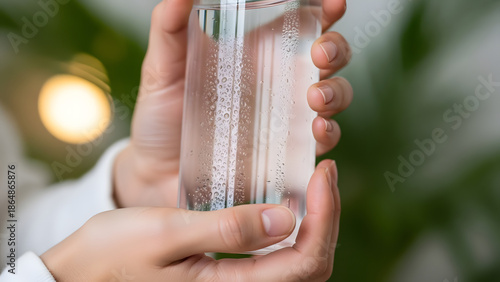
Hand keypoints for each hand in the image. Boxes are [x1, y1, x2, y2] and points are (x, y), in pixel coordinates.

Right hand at [41, 160, 339, 281]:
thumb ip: (226, 230)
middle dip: (326, 218)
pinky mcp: (226, 278)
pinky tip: (284, 203)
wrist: (81, 276)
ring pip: (298, 264)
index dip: (325, 216)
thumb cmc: (112, 255)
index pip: (306, 261)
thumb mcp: (166, 233)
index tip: (323, 172)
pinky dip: (291, 231)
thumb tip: (286, 220)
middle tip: (324, 173)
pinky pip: (275, 260)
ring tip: (311, 184)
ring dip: (314, 223)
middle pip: (311, 265)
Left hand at [114, 0, 351, 207]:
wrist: (155, 173)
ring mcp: (284, 120)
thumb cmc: (161, 117)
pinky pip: (319, 143)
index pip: (300, 25)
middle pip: (327, 59)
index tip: (331, 3)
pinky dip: (328, 135)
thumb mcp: (162, 68)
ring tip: (315, 99)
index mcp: (255, 55)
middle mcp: (277, 85)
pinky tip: (317, 132)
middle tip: (321, 53)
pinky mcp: (284, 155)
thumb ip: (169, 27)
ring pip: (333, 98)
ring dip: (336, 92)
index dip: (323, 11)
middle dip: (336, 49)